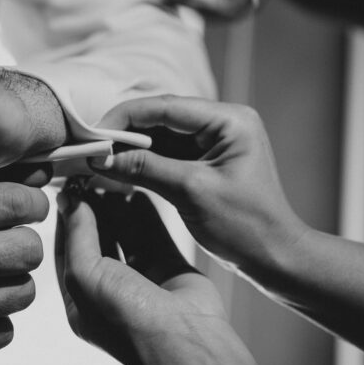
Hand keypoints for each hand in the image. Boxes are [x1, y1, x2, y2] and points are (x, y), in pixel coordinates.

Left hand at [55, 185, 274, 364]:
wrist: (183, 343)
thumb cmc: (126, 319)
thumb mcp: (85, 276)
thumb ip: (79, 236)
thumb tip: (72, 201)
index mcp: (82, 301)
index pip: (67, 252)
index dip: (67, 221)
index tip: (67, 189)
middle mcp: (111, 291)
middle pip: (98, 241)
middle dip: (94, 210)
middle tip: (91, 177)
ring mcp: (143, 280)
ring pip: (127, 235)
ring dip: (119, 209)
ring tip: (113, 179)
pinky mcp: (171, 269)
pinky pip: (155, 236)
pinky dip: (147, 215)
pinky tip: (139, 191)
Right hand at [89, 95, 305, 275]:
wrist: (273, 257)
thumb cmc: (245, 225)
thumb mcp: (191, 192)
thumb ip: (145, 168)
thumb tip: (101, 158)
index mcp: (230, 120)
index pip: (166, 107)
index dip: (124, 117)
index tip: (92, 133)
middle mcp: (223, 123)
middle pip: (161, 119)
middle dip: (124, 134)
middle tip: (89, 149)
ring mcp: (216, 142)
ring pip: (161, 137)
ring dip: (131, 149)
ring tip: (98, 161)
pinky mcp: (207, 161)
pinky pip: (168, 154)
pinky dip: (144, 163)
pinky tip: (118, 171)